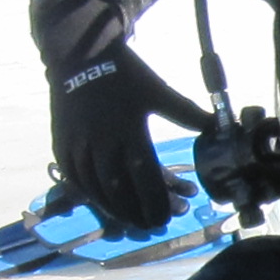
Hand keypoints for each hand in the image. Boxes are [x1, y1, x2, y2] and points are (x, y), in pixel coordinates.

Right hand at [38, 0, 179, 236]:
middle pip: (118, 187)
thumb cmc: (124, 75)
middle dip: (136, 211)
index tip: (167, 217)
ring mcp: (78, 143)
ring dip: (113, 208)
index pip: (145, 174)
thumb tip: (217, 126)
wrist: (80, 54)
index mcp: (129, 128)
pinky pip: (73, 176)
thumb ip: (186, 112)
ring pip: (94, 186)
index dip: (156, 200)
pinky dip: (88, 194)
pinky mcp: (61, 143)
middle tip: (151, 225)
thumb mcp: (158, 90)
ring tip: (130, 220)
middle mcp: (101, 140)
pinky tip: (101, 203)